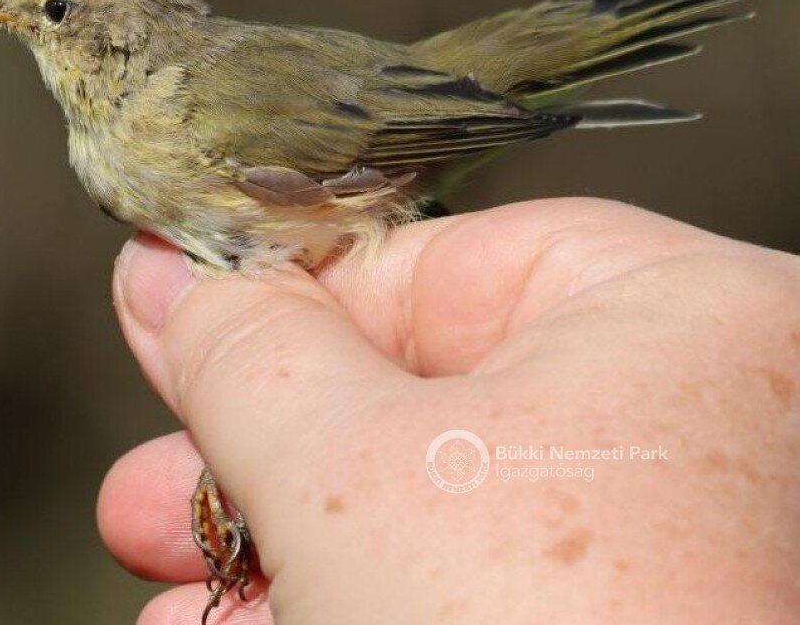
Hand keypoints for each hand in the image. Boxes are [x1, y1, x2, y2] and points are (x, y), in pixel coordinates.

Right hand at [100, 198, 799, 623]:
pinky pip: (470, 593)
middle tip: (148, 489)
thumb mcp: (332, 465)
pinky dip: (348, 608)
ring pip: (429, 516)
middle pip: (415, 400)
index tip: (175, 334)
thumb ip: (239, 351)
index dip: (282, 303)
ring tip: (169, 597)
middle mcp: (707, 426)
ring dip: (271, 553)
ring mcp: (683, 552)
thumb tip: (164, 273)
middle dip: (248, 462)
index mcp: (679, 318)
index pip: (439, 263)